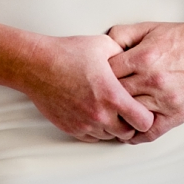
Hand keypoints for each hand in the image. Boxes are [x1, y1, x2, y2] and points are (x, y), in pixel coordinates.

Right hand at [18, 34, 157, 142]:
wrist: (36, 65)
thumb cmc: (67, 53)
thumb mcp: (104, 45)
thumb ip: (126, 55)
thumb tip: (138, 60)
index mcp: (112, 95)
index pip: (144, 122)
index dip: (147, 115)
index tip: (142, 107)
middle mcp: (100, 115)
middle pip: (129, 133)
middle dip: (131, 123)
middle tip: (127, 110)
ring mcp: (85, 124)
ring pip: (110, 136)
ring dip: (113, 126)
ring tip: (109, 109)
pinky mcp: (72, 129)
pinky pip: (93, 137)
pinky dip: (97, 129)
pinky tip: (94, 112)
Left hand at [105, 21, 183, 144]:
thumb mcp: (154, 28)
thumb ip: (125, 33)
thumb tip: (104, 42)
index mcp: (143, 57)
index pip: (107, 71)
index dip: (98, 74)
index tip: (97, 78)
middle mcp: (151, 80)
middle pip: (114, 94)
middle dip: (105, 96)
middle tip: (98, 98)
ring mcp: (163, 100)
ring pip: (129, 114)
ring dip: (118, 116)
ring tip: (109, 116)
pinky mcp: (176, 116)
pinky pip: (150, 132)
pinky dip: (136, 135)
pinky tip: (129, 133)